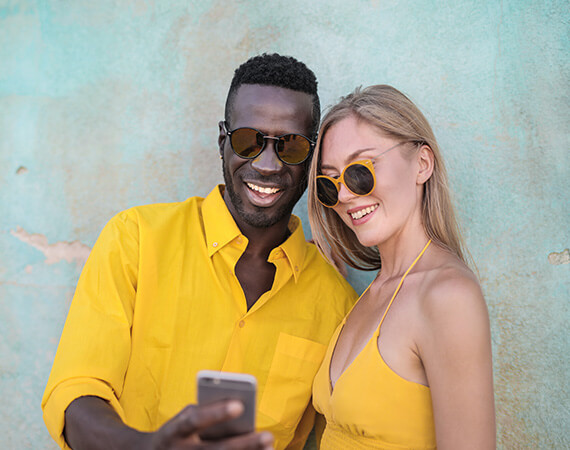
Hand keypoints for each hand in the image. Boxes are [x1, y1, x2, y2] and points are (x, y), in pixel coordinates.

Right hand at [149, 400, 272, 449]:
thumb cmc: (177, 433)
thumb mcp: (184, 419)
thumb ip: (206, 413)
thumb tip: (241, 410)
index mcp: (173, 432)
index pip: (193, 420)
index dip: (215, 412)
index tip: (240, 405)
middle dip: (243, 444)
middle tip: (268, 435)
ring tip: (269, 447)